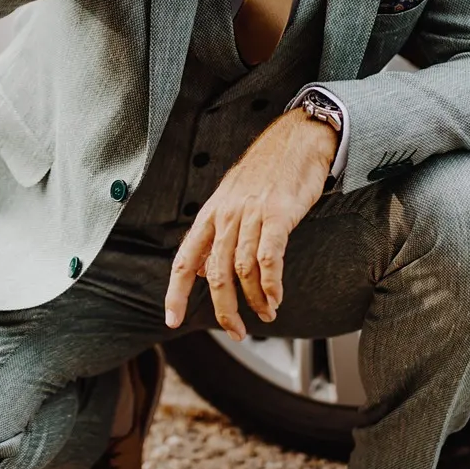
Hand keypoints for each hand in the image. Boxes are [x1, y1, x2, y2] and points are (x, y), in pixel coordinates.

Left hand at [164, 109, 337, 339]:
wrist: (297, 137)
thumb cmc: (268, 169)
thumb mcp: (233, 198)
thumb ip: (219, 234)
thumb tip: (206, 270)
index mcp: (212, 213)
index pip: (185, 259)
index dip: (176, 292)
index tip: (172, 319)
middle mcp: (227, 215)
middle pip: (216, 274)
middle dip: (225, 310)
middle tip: (237, 330)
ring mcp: (252, 214)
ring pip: (243, 271)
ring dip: (255, 300)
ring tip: (267, 312)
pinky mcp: (279, 214)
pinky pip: (269, 258)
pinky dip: (271, 284)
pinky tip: (276, 296)